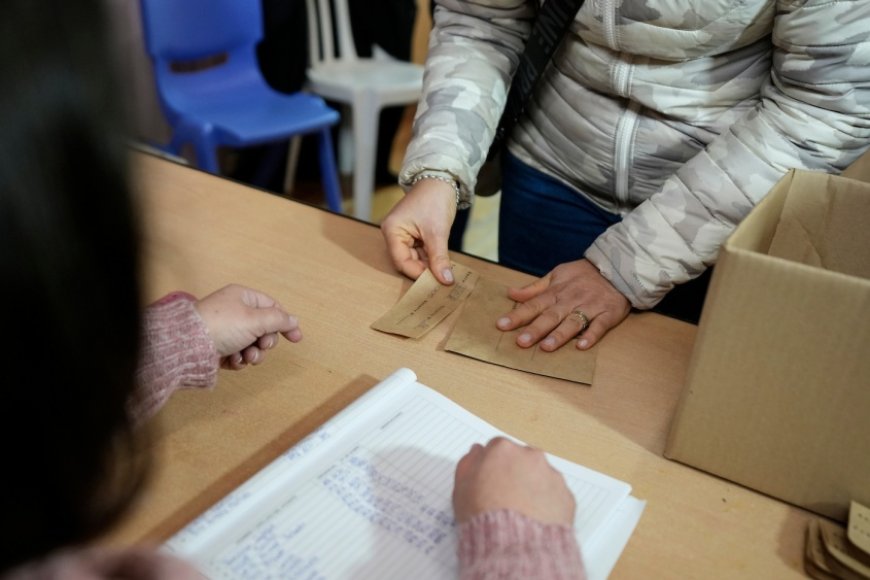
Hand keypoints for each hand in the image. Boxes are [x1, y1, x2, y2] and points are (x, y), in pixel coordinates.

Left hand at [194, 284, 302, 369]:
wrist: (188, 346)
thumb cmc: (221, 326)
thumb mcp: (255, 319)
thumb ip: (278, 320)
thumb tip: (294, 320)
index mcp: (242, 297)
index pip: (272, 307)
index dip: (285, 322)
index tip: (296, 338)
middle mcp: (234, 311)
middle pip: (263, 328)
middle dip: (265, 342)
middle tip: (261, 347)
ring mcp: (226, 330)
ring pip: (252, 344)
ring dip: (253, 354)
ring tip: (246, 358)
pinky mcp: (219, 347)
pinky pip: (238, 354)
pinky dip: (238, 359)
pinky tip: (232, 360)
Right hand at [380, 178, 456, 284]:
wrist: (442, 180)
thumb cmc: (435, 199)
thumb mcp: (438, 232)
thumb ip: (439, 258)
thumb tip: (445, 280)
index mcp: (392, 230)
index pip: (401, 261)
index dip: (417, 273)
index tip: (435, 282)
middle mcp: (393, 233)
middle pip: (406, 261)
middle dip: (424, 269)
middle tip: (441, 280)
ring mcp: (403, 234)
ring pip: (415, 258)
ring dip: (429, 264)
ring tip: (443, 273)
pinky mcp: (413, 234)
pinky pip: (420, 251)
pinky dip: (430, 257)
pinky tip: (441, 263)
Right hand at [453, 437, 574, 525]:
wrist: (513, 544)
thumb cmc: (483, 514)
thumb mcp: (461, 487)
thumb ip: (469, 462)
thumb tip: (478, 451)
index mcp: (503, 450)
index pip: (498, 449)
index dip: (493, 466)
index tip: (491, 481)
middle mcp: (531, 456)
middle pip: (522, 459)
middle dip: (516, 473)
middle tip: (507, 498)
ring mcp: (552, 475)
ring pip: (541, 476)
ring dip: (533, 488)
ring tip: (522, 512)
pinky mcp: (566, 496)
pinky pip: (555, 496)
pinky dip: (548, 504)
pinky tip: (535, 520)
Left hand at [497, 259, 629, 350]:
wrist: (617, 268)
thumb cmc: (583, 275)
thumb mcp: (556, 275)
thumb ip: (534, 288)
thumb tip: (510, 293)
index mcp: (556, 292)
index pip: (533, 304)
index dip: (517, 315)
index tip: (501, 325)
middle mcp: (570, 300)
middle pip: (551, 316)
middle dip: (535, 329)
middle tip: (521, 342)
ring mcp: (590, 307)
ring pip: (573, 322)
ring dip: (560, 335)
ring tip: (547, 347)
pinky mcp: (608, 314)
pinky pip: (599, 326)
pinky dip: (591, 336)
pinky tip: (582, 346)